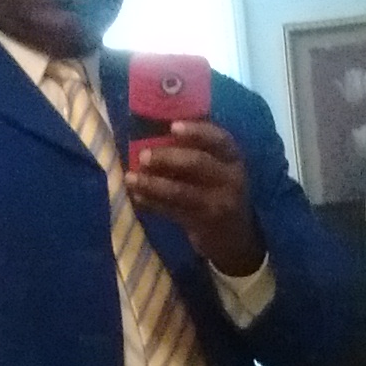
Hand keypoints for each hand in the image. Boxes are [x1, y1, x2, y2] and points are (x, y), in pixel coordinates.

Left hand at [125, 121, 263, 274]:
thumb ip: (196, 150)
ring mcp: (219, 203)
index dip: (196, 131)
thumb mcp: (218, 169)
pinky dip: (153, 204)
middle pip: (198, 163)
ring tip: (130, 179)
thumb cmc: (218, 192)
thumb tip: (155, 129)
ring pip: (182, 191)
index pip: (218, 138)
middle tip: (142, 156)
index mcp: (232, 158)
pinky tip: (137, 197)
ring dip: (153, 184)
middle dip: (167, 157)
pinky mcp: (205, 223)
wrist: (235, 239)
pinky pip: (174, 211)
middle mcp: (231, 178)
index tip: (172, 127)